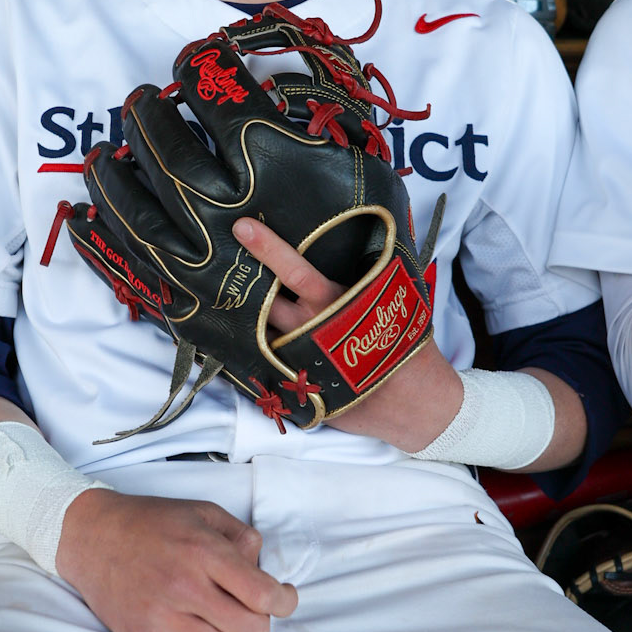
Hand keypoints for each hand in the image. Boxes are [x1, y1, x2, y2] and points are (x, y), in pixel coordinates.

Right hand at [55, 489, 297, 631]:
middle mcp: (185, 587)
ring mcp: (161, 618)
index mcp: (204, 552)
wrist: (91, 535)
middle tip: (247, 612)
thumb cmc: (150, 522)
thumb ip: (240, 535)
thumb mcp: (202, 511)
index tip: (282, 598)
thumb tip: (263, 566)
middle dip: (259, 624)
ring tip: (222, 630)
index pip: (264, 594)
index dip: (285, 601)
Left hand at [232, 217, 463, 451]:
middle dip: (241, 280)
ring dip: (240, 314)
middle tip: (216, 256)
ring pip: (257, 332)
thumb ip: (368, 276)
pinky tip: (231, 336)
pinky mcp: (294, 386)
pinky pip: (261, 364)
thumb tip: (358, 241)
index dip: (268, 249)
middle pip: (263, 301)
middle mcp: (310, 329)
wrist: (415, 404)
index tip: (243, 227)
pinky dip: (246, 350)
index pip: (295, 272)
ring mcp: (298, 359)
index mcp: (337, 304)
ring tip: (216, 293)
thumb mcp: (392, 302)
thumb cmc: (406, 347)